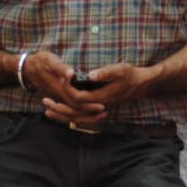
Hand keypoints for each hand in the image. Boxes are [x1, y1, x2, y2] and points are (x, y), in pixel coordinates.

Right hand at [21, 50, 107, 124]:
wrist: (27, 68)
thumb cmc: (40, 62)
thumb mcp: (50, 61)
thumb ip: (60, 68)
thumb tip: (71, 73)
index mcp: (58, 89)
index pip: (75, 102)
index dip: (88, 105)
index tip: (102, 104)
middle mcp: (58, 97)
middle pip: (75, 112)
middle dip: (91, 114)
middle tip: (105, 112)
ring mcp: (58, 99)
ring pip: (72, 114)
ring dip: (87, 116)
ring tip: (101, 115)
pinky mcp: (59, 98)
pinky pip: (70, 111)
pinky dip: (80, 114)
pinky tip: (90, 112)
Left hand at [42, 63, 159, 125]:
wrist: (142, 84)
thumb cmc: (131, 75)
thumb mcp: (120, 69)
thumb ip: (105, 73)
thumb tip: (90, 74)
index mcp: (102, 97)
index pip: (79, 98)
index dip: (68, 89)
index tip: (61, 78)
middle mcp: (99, 107)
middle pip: (75, 112)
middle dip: (58, 107)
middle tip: (44, 101)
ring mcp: (99, 110)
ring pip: (77, 118)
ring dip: (62, 114)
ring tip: (47, 110)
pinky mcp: (99, 109)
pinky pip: (82, 117)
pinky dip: (70, 116)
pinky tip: (61, 112)